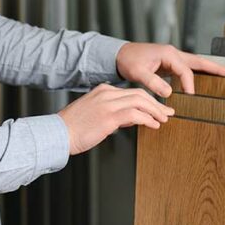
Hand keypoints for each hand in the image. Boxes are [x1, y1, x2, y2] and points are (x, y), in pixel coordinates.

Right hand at [58, 84, 173, 154]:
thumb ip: (111, 113)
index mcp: (102, 90)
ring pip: (140, 101)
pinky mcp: (108, 116)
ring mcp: (108, 103)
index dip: (148, 100)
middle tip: (167, 112)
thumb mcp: (93, 114)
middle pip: (139, 94)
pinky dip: (147, 119)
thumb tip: (129, 119)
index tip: (157, 109)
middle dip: (156, 104)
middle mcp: (106, 93)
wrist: (57, 134)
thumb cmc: (73, 128)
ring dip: (155, 110)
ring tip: (164, 119)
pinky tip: (153, 125)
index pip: (131, 92)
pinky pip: (135, 114)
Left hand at [116, 42, 224, 97]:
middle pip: (200, 62)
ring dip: (212, 69)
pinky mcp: (171, 64)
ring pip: (197, 64)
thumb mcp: (138, 72)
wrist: (120, 55)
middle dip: (217, 68)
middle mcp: (174, 54)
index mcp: (168, 53)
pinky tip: (207, 79)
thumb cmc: (128, 61)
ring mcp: (174, 58)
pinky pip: (189, 69)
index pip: (185, 70)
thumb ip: (153, 82)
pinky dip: (200, 73)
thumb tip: (170, 93)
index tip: (190, 96)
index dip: (189, 84)